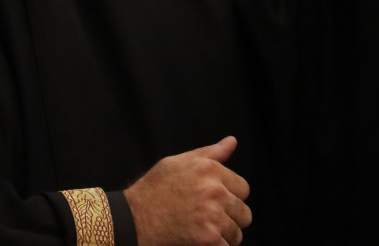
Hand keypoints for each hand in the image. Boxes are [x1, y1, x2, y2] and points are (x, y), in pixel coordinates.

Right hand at [124, 136, 251, 245]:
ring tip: (203, 230)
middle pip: (244, 212)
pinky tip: (201, 242)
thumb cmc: (154, 189)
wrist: (133, 219)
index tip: (216, 202)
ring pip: (237, 233)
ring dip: (224, 236)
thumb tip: (232, 141)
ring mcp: (212, 216)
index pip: (243, 188)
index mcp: (209, 169)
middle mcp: (214, 190)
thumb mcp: (178, 163)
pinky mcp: (209, 238)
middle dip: (230, 218)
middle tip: (209, 219)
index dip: (230, 197)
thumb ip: (209, 153)